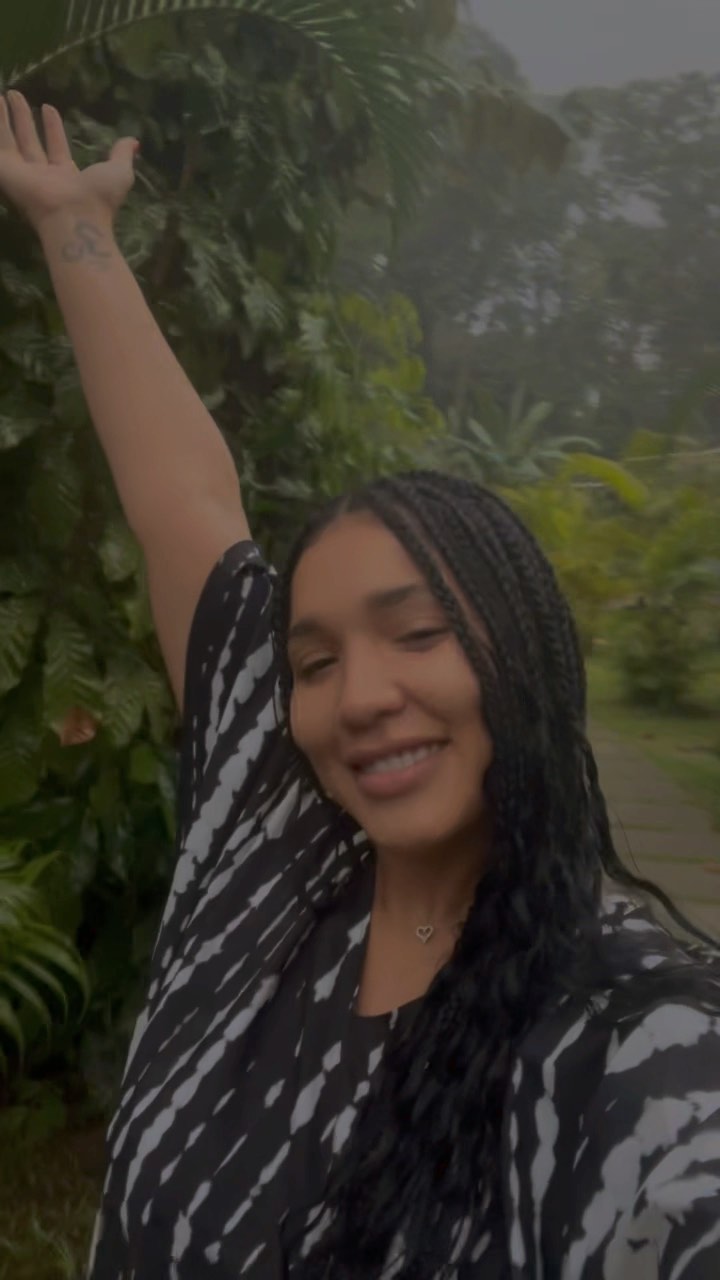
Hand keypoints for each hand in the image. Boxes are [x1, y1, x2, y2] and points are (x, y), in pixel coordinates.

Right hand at [0, 91, 138, 233]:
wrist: (74, 216)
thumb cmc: (97, 197)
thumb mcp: (118, 172)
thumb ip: (121, 155)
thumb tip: (133, 141)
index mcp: (67, 176)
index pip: (57, 147)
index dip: (53, 128)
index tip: (48, 108)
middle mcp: (42, 176)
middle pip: (30, 142)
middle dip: (24, 119)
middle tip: (16, 95)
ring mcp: (23, 175)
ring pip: (11, 141)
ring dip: (6, 118)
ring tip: (1, 94)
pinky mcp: (7, 172)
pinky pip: (0, 144)